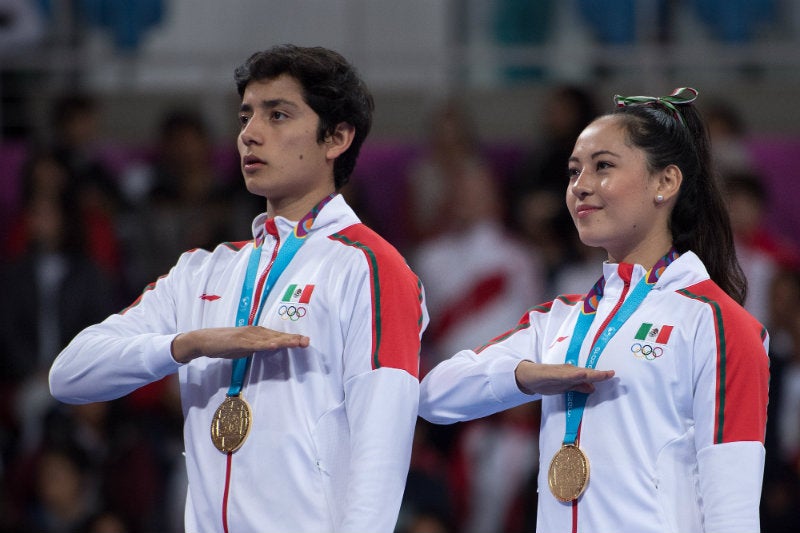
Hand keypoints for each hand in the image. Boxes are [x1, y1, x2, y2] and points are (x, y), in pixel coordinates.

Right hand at [171, 326, 309, 363]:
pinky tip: (275, 345)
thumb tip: (269, 349)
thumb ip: (257, 347)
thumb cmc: (225, 344)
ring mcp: (247, 336)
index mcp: (257, 333)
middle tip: (307, 341)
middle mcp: (254, 332)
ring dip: (283, 341)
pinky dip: (265, 345)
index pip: (278, 336)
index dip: (292, 338)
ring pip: (269, 339)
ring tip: (297, 343)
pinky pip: (254, 344)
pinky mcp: (238, 341)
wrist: (204, 340)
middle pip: (277, 336)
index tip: (305, 341)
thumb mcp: (245, 347)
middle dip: (292, 339)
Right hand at [514, 360, 614, 394]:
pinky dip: (573, 375)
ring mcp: (560, 372)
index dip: (601, 376)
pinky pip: (563, 375)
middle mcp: (568, 371)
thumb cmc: (547, 380)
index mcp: (572, 375)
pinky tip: (580, 374)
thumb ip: (578, 386)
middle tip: (612, 373)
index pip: (590, 376)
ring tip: (600, 374)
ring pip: (577, 373)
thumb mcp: (566, 386)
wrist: (528, 376)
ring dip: (589, 374)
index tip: (613, 375)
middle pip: (586, 373)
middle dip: (599, 374)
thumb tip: (593, 388)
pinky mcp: (551, 374)